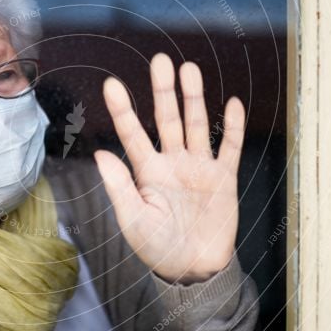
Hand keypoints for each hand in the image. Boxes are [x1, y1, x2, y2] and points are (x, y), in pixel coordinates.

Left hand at [94, 53, 244, 284]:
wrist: (193, 270)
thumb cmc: (157, 248)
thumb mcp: (132, 220)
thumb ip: (119, 186)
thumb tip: (99, 153)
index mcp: (147, 172)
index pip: (133, 134)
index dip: (122, 110)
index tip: (111, 84)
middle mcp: (173, 163)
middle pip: (167, 119)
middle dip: (163, 91)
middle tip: (160, 60)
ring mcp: (199, 168)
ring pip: (196, 125)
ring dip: (193, 98)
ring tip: (188, 69)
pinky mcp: (224, 179)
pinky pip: (229, 148)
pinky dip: (231, 127)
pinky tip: (231, 104)